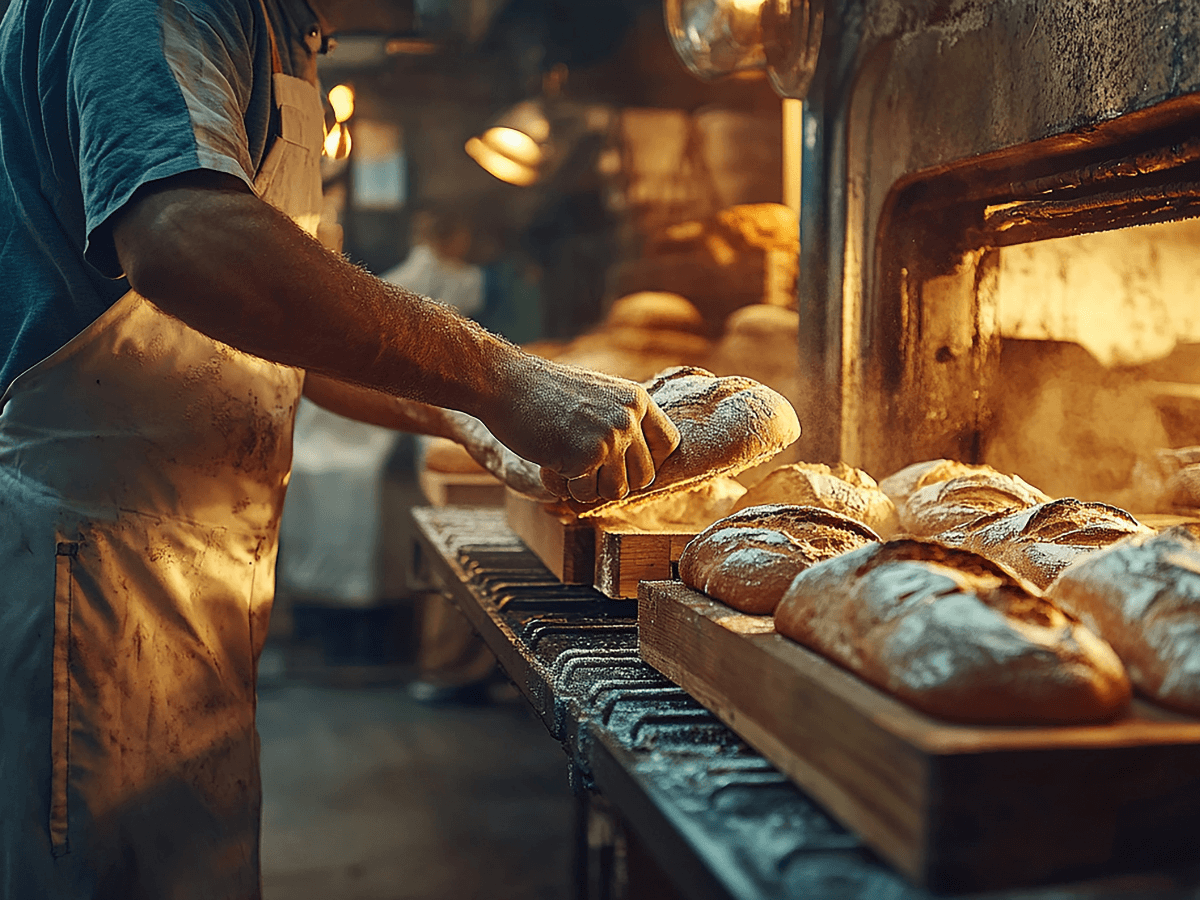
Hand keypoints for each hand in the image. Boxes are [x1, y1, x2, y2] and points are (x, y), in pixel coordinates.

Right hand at [487, 357, 679, 503]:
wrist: (505, 383)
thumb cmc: (544, 393)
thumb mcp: (597, 396)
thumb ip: (622, 421)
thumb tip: (641, 465)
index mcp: (636, 400)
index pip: (669, 444)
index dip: (648, 462)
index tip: (623, 465)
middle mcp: (629, 418)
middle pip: (644, 477)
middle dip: (614, 481)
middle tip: (585, 469)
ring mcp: (609, 437)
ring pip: (616, 492)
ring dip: (587, 487)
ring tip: (564, 463)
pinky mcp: (585, 456)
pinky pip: (582, 494)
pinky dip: (562, 486)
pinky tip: (547, 463)